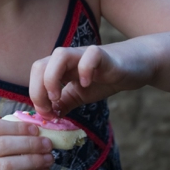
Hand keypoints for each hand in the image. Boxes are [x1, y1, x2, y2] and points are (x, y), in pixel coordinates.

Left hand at [30, 43, 154, 117]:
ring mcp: (84, 54)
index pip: (36, 76)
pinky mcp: (103, 55)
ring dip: (52, 78)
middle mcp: (67, 59)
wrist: (134, 66)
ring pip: (58, 55)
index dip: (35, 95)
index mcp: (59, 68)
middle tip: (49, 108)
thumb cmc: (104, 79)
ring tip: (58, 96)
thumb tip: (48, 115)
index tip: (46, 115)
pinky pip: (90, 55)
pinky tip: (86, 84)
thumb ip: (64, 102)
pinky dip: (85, 69)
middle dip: (38, 89)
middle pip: (39, 65)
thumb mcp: (80, 95)